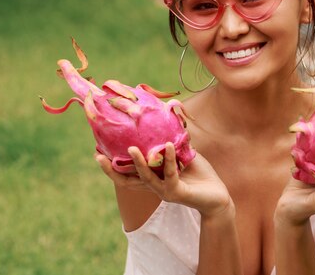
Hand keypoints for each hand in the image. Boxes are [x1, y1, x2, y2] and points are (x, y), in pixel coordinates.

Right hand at [95, 142, 232, 217]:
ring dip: (138, 163)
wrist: (217, 196)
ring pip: (145, 178)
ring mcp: (164, 191)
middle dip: (111, 170)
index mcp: (152, 178)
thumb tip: (165, 117)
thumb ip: (172, 140)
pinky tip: (169, 145)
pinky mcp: (177, 193)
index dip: (111, 165)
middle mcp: (154, 186)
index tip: (97, 152)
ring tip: (132, 148)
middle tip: (98, 156)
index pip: (126, 173)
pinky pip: (170, 175)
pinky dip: (169, 159)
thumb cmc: (200, 174)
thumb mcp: (183, 153)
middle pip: (127, 180)